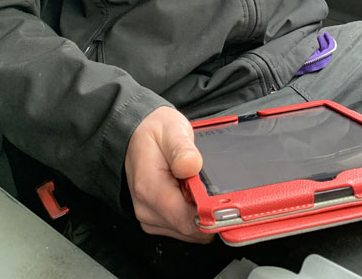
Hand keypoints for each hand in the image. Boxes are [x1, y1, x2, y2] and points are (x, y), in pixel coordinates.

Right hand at [124, 106, 213, 242]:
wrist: (136, 134)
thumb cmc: (154, 131)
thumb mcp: (171, 128)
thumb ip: (182, 148)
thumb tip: (192, 165)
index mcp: (149, 186)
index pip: (185, 219)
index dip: (209, 214)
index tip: (225, 202)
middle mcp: (146, 207)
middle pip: (190, 229)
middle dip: (207, 212)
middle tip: (211, 186)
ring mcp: (150, 216)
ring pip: (189, 232)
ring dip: (199, 213)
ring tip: (197, 185)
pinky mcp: (156, 220)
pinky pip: (183, 227)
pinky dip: (192, 214)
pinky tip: (191, 193)